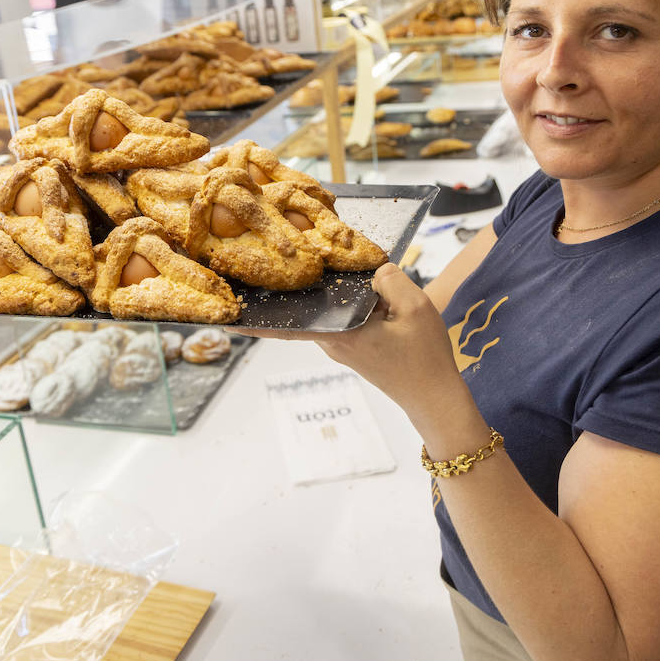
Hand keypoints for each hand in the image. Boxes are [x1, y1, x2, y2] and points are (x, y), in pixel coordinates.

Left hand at [231, 264, 472, 429]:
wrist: (435, 397)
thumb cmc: (425, 356)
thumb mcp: (414, 306)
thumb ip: (389, 278)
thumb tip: (372, 268)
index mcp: (339, 334)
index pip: (284, 326)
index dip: (253, 321)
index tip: (223, 316)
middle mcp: (332, 343)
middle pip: (302, 311)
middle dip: (283, 290)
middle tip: (258, 265)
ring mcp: (341, 347)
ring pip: (323, 313)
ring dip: (317, 294)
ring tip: (306, 263)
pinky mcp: (353, 348)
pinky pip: (338, 319)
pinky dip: (339, 303)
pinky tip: (350, 284)